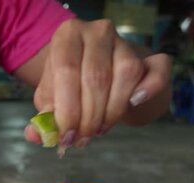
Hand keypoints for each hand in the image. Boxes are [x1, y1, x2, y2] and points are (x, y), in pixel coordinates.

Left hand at [25, 19, 171, 147]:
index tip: (66, 137)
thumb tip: (36, 136)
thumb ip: (43, 115)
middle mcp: (97, 32)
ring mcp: (126, 42)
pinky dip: (149, 88)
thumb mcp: (52, 96)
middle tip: (82, 140)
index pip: (66, 70)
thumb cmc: (72, 85)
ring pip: (125, 75)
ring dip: (111, 111)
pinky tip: (134, 103)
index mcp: (68, 36)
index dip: (67, 109)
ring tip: (98, 130)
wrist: (103, 75)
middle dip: (88, 117)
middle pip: (96, 77)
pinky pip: (157, 70)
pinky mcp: (150, 56)